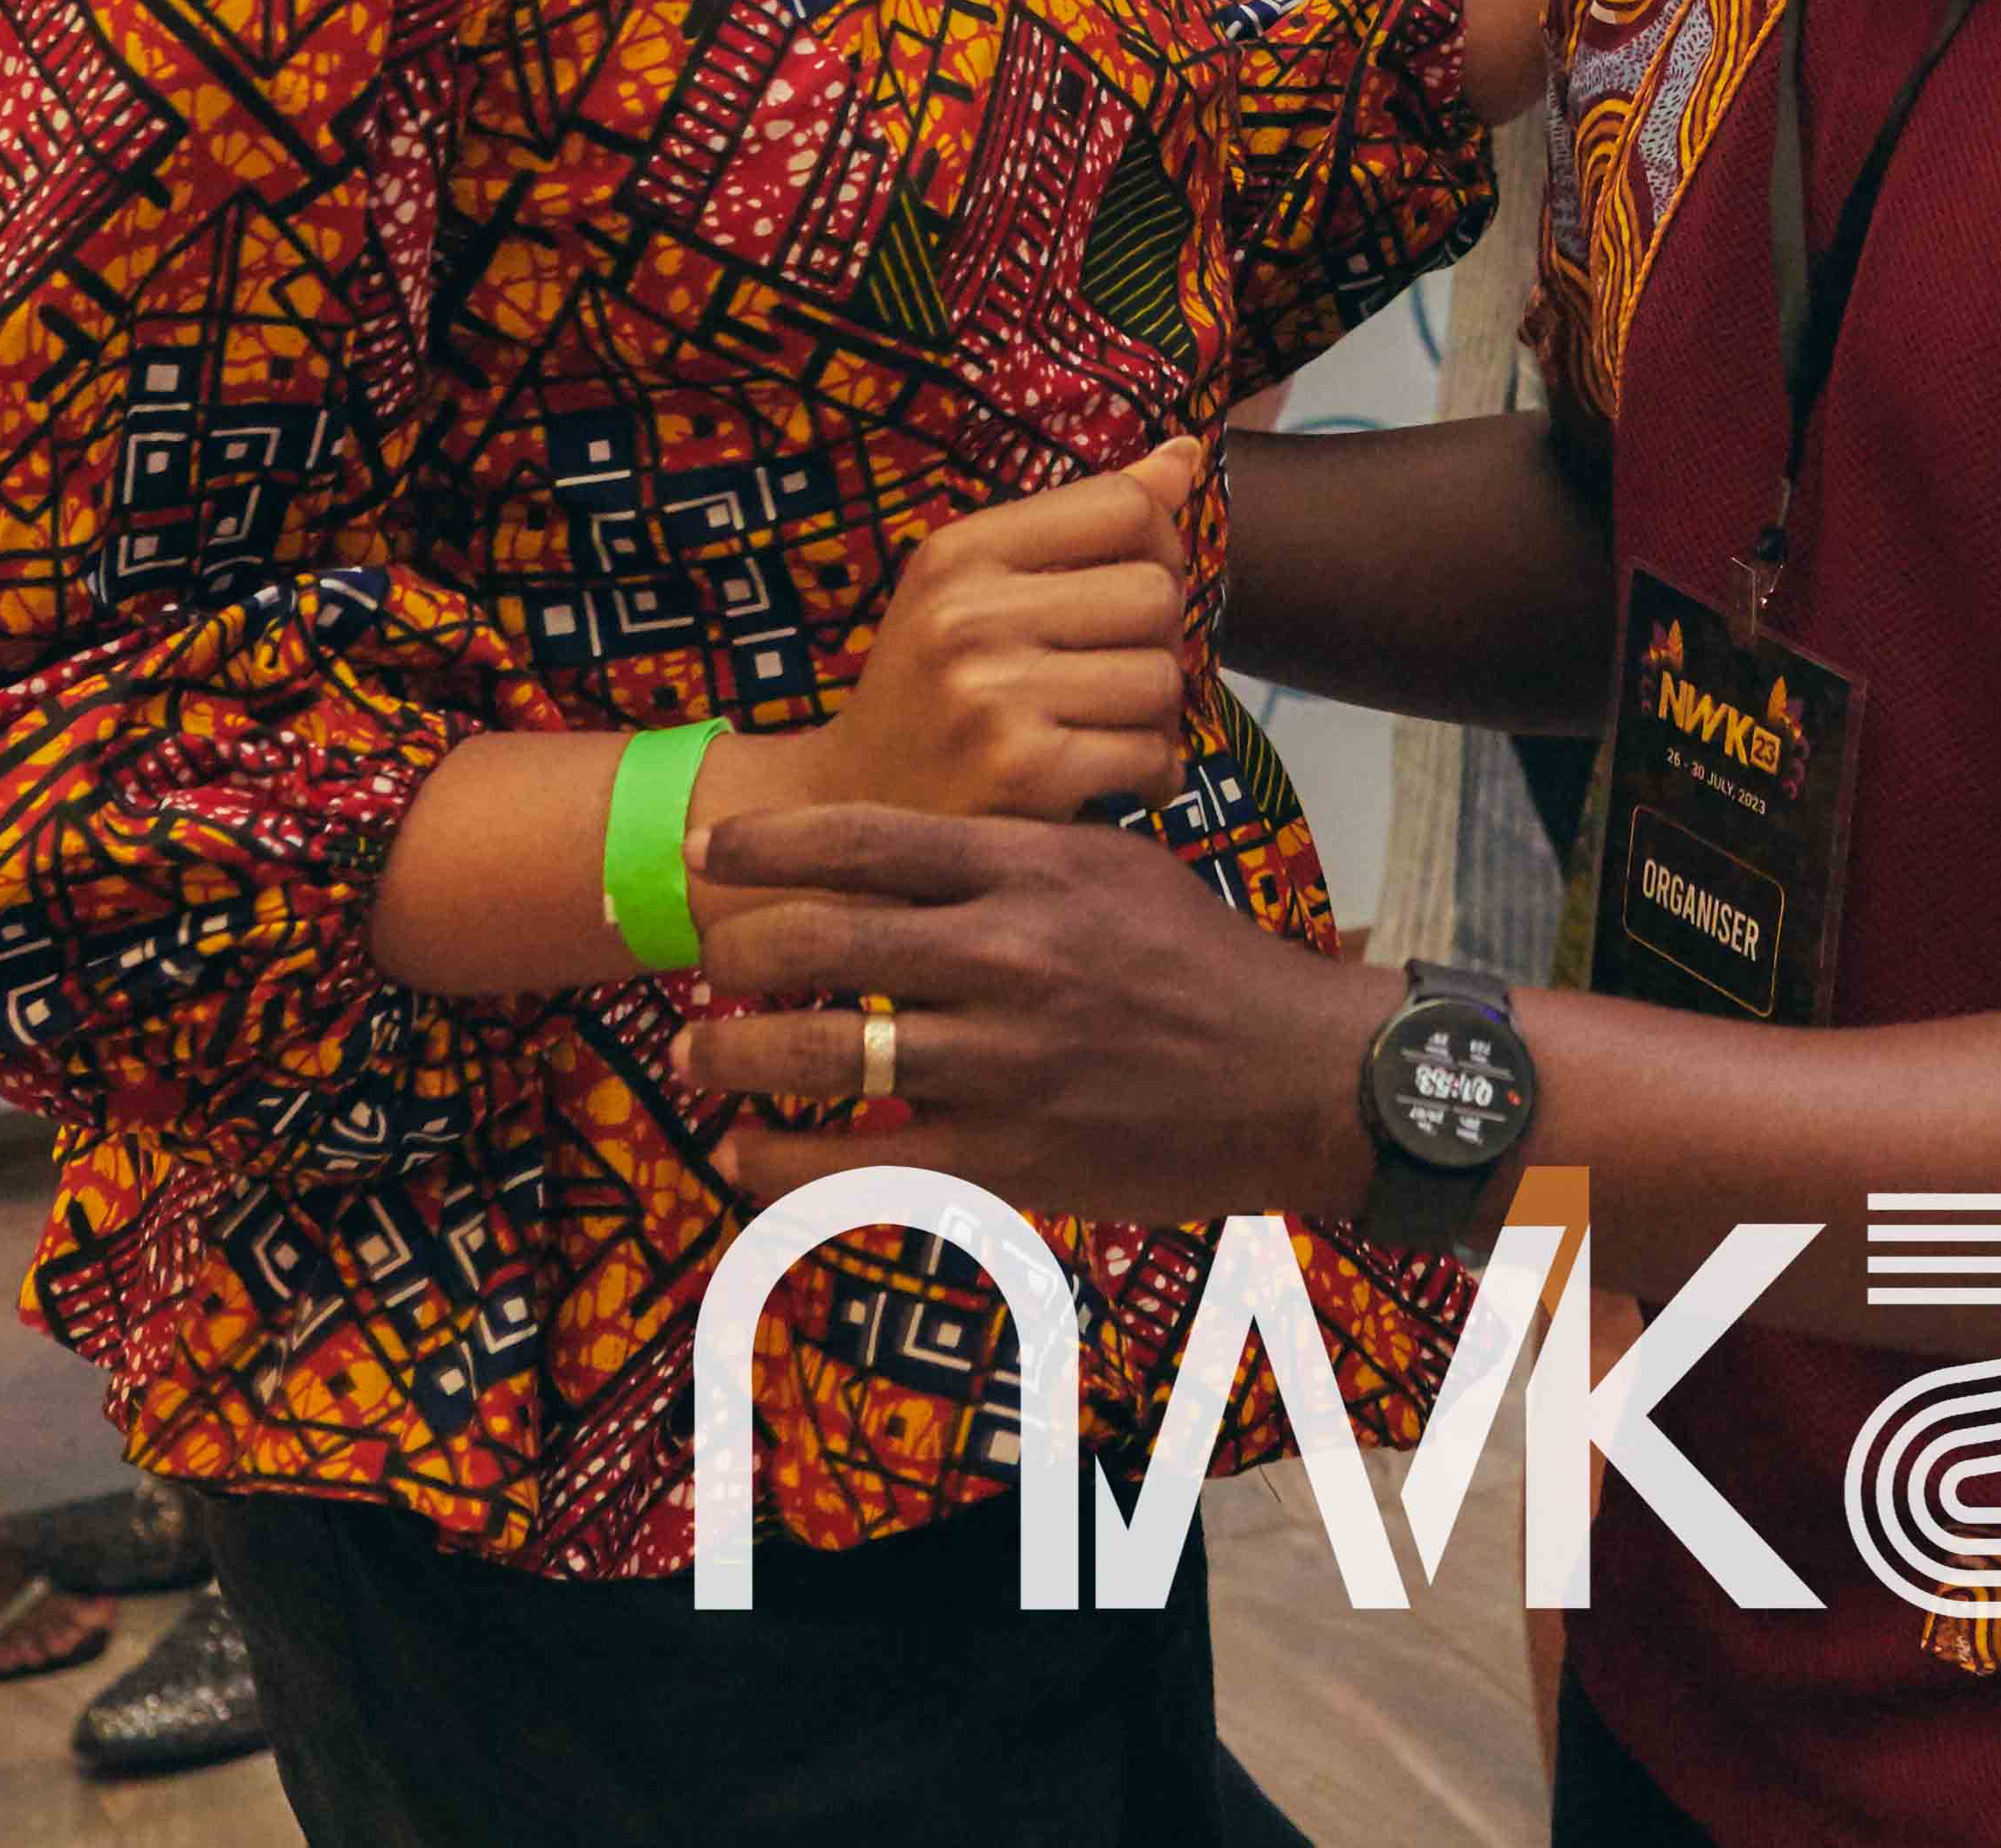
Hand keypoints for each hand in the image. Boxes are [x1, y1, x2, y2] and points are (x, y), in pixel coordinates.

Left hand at [679, 806, 1374, 1221]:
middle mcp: (1009, 954)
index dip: (767, 845)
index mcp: (1035, 868)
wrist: (1302, 1080)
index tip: (709, 855)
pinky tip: (745, 1155)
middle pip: (821, 940)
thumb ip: (1018, 849)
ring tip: (697, 1054)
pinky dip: (784, 1162)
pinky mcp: (1011, 1155)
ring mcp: (1005, 1061)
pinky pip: (864, 1162)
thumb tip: (909, 841)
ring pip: (825, 1053)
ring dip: (736, 1056)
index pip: (866, 839)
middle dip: (734, 951)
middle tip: (701, 961)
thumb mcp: (1120, 868)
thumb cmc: (1208, 967)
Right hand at [732, 440, 1206, 831]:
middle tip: (1125, 682)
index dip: (1161, 550)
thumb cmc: (933, 693)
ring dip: (1161, 718)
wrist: (850, 814)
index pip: (1124, 506)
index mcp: (959, 552)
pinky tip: (1122, 784)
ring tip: (1117, 735)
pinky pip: (1152, 753)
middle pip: (1156, 592)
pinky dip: (1156, 775)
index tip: (1138, 596)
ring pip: (1162, 677)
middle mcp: (968, 612)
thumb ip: (1081, 522)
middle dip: (1161, 643)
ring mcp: (991, 692)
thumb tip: (1186, 454)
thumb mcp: (975, 590)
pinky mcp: (1021, 769)